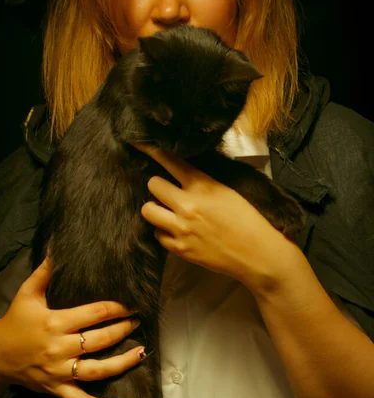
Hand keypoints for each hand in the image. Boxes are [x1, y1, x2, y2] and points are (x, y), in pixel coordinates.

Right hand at [0, 258, 142, 397]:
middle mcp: (60, 348)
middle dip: (123, 329)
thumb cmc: (14, 322)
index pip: (93, 314)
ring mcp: (60, 372)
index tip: (132, 304)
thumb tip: (58, 248)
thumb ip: (45, 271)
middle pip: (100, 340)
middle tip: (139, 321)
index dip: (116, 308)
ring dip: (122, 362)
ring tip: (142, 353)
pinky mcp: (57, 389)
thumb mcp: (27, 293)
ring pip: (98, 370)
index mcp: (55, 323)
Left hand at [134, 143, 298, 293]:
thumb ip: (202, 182)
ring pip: (148, 210)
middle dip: (158, 186)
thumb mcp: (227, 191)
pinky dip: (164, 231)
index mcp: (203, 186)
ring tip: (167, 212)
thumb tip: (181, 173)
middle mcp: (188, 205)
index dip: (153, 150)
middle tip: (167, 192)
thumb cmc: (248, 219)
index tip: (138, 144)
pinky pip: (157, 234)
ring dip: (155, 209)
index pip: (170, 161)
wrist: (258, 254)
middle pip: (153, 185)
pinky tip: (176, 231)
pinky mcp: (180, 249)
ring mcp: (181, 228)